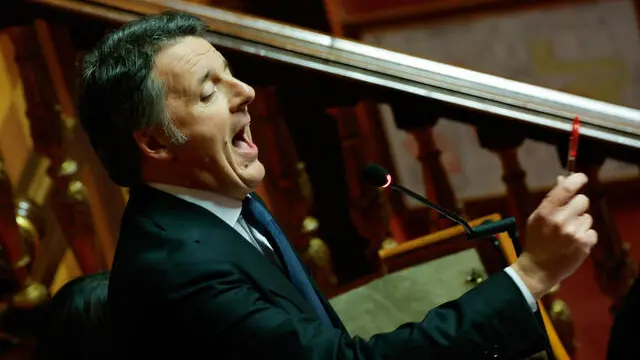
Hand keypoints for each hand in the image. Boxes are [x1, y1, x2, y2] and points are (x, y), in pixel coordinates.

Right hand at [511, 173, 597, 299]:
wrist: (538, 268)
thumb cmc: (535, 241)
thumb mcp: (536, 217)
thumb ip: (551, 199)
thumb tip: (562, 178)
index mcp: (545, 211)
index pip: (566, 188)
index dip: (577, 179)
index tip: (581, 177)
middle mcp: (560, 220)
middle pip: (583, 200)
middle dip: (577, 205)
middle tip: (569, 215)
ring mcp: (573, 233)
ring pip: (588, 217)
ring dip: (580, 223)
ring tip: (568, 234)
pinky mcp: (584, 244)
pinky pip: (592, 231)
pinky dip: (585, 236)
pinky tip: (574, 243)